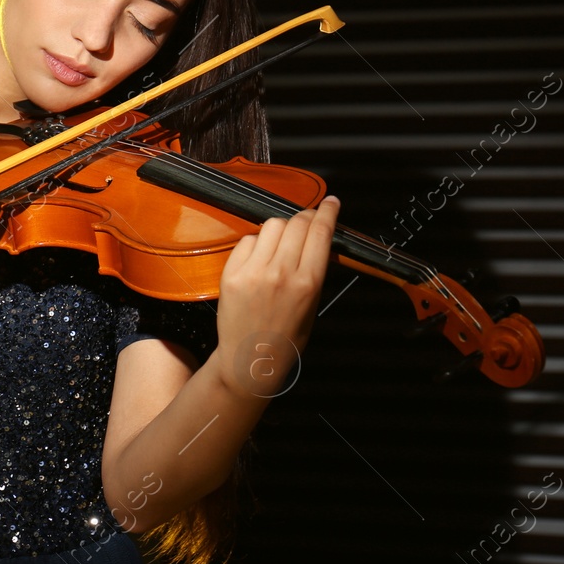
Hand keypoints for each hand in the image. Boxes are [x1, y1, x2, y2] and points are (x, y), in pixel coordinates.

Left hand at [215, 196, 338, 399]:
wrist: (251, 360)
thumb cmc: (286, 336)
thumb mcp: (313, 304)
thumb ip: (315, 269)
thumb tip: (318, 237)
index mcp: (308, 282)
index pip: (320, 232)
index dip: (328, 212)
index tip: (331, 203)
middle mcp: (281, 273)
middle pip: (297, 223)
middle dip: (306, 217)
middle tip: (307, 220)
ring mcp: (254, 272)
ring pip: (272, 225)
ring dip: (280, 229)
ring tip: (281, 245)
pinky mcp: (231, 273)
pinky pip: (248, 240)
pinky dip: (256, 243)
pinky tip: (259, 258)